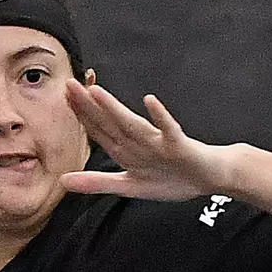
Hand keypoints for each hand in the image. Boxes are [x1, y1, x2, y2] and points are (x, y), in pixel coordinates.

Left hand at [60, 81, 235, 201]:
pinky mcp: (179, 144)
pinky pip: (169, 129)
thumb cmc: (171, 178)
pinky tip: (150, 102)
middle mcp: (139, 141)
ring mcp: (159, 141)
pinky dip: (160, 117)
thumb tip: (62, 181)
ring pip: (133, 124)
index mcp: (126, 149)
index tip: (62, 96)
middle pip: (110, 122)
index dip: (80, 115)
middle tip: (69, 84)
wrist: (209, 177)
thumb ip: (97, 183)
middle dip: (89, 106)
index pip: (99, 130)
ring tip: (97, 92)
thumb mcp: (129, 186)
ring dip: (115, 109)